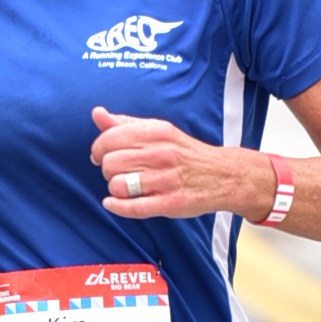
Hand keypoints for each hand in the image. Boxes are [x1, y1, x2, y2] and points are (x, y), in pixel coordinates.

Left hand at [90, 109, 270, 222]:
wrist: (223, 175)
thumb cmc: (183, 153)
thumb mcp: (158, 131)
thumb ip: (126, 124)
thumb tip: (97, 113)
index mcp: (156, 132)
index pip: (109, 138)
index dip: (98, 149)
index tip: (100, 156)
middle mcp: (162, 153)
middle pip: (110, 163)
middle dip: (107, 170)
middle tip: (118, 172)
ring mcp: (167, 180)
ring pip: (118, 186)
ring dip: (115, 189)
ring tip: (125, 187)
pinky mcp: (171, 203)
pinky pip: (133, 208)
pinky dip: (116, 207)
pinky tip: (112, 204)